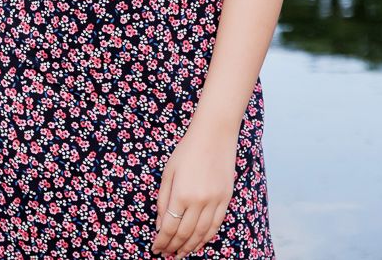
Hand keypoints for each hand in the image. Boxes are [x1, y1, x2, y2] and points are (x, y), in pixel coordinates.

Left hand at [152, 118, 235, 257]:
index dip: (161, 242)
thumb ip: (163, 201)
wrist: (215, 134)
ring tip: (181, 254)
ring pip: (201, 233)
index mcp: (181, 194)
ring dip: (190, 247)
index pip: (169, 228)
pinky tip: (199, 243)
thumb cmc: (187, 150)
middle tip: (166, 254)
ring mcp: (215, 201)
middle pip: (185, 234)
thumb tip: (161, 226)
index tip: (156, 249)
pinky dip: (206, 237)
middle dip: (173, 247)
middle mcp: (199, 201)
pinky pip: (216, 225)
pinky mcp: (226, 198)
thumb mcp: (168, 173)